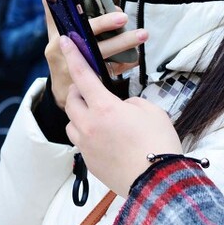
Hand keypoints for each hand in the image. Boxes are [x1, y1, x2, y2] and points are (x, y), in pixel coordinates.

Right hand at [42, 0, 145, 107]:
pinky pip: (113, 71)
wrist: (64, 93)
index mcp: (56, 35)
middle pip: (84, 35)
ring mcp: (78, 67)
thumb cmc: (63, 55)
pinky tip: (136, 56)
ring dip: (123, 44)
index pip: (53, 7)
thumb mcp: (56, 34)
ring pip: (102, 54)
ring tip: (142, 35)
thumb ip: (58, 10)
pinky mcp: (92, 81)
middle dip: (103, 24)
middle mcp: (64, 50)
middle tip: (122, 16)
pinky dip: (126, 63)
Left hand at [57, 35, 181, 196]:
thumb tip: (121, 108)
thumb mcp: (150, 111)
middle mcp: (89, 125)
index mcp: (104, 108)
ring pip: (72, 123)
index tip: (64, 41)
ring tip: (100, 118)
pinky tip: (107, 139)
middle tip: (92, 90)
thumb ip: (130, 103)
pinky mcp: (89, 162)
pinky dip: (88, 135)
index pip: (82, 75)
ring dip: (81, 115)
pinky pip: (81, 142)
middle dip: (79, 91)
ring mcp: (86, 145)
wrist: (159, 183)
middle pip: (71, 100)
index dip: (73, 55)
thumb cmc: (159, 145)